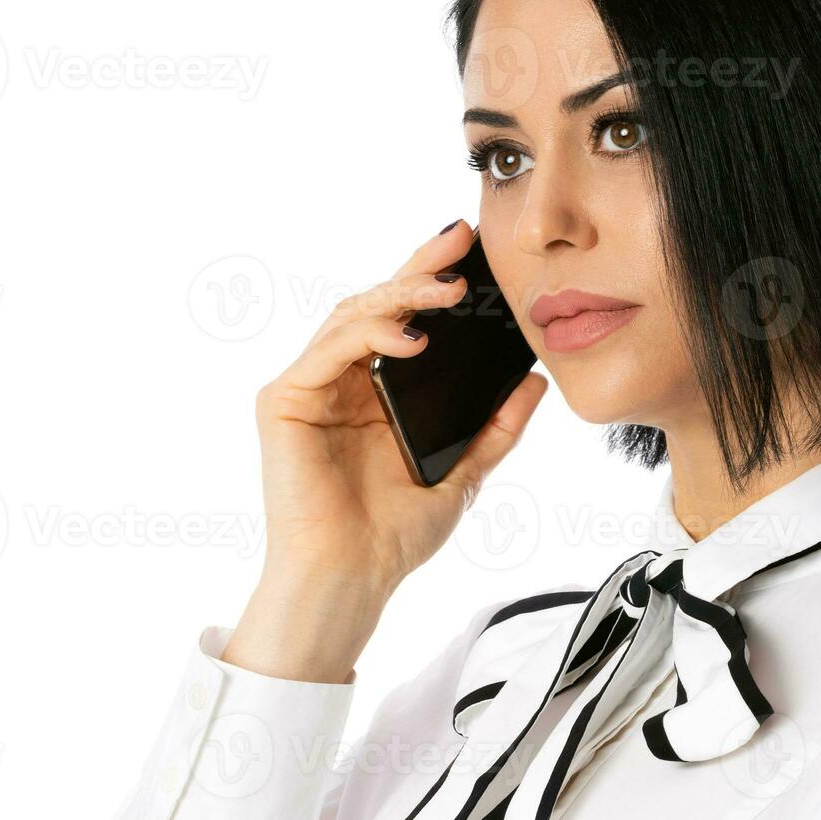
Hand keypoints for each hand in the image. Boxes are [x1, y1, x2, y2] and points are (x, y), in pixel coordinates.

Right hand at [223, 220, 548, 681]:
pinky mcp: (285, 402)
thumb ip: (497, 427)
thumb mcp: (465, 472)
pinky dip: (368, 335)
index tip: (473, 253)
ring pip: (350, 317)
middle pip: (376, 306)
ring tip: (446, 290)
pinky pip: (328, 350)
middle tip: (458, 241)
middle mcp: (339, 382)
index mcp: (376, 392)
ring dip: (399, 295)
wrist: (353, 580)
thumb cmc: (394, 535)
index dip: (431, 280)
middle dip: (418, 268)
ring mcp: (310, 388)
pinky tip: (410, 337)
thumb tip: (535, 382)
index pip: (405, 321)